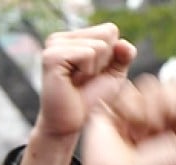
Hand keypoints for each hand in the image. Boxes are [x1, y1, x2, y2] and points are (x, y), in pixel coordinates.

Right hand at [17, 24, 136, 164]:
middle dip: (103, 62)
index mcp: (72, 37)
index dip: (110, 55)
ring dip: (94, 69)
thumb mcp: (113, 74)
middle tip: (85, 79)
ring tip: (78, 81)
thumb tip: (122, 43)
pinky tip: (73, 81)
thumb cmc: (89, 99)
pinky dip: (87, 70)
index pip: (109, 30)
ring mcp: (53, 45)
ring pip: (98, 45)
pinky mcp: (51, 57)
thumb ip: (124, 54)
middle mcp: (60, 38)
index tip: (93, 73)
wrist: (70, 122)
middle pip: (105, 35)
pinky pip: (87, 53)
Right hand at [66, 76, 175, 164]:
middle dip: (166, 109)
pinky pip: (128, 90)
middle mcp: (158, 109)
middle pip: (172, 84)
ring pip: (150, 83)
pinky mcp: (114, 104)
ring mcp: (136, 106)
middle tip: (155, 132)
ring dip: (146, 112)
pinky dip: (129, 111)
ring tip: (138, 133)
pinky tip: (124, 128)